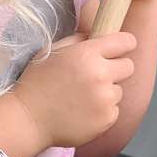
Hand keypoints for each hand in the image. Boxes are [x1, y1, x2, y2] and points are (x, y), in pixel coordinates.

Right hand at [13, 30, 136, 149]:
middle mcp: (100, 75)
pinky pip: (114, 110)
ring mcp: (105, 99)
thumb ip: (79, 41)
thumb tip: (98, 36)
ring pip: (119, 90)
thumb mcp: (52, 51)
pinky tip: (82, 112)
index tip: (118, 50)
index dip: (123, 44)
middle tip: (97, 76)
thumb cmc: (36, 84)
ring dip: (106, 92)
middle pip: (129, 66)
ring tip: (82, 98)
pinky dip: (102, 111)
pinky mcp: (107, 119)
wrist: (28, 120)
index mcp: (87, 54)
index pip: (126, 41)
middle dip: (116, 69)